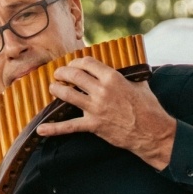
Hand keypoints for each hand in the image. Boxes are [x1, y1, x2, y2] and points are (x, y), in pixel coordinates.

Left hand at [37, 56, 176, 168]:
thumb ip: (131, 73)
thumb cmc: (148, 107)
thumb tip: (130, 65)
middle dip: (63, 72)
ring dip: (56, 89)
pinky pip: (69, 127)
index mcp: (112, 77)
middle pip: (74, 75)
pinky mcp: (93, 125)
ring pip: (68, 94)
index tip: (74, 64)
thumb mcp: (141, 84)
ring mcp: (95, 108)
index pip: (87, 63)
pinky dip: (53, 129)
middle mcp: (101, 90)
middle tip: (59, 74)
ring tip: (53, 88)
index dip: (77, 61)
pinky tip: (41, 130)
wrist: (152, 132)